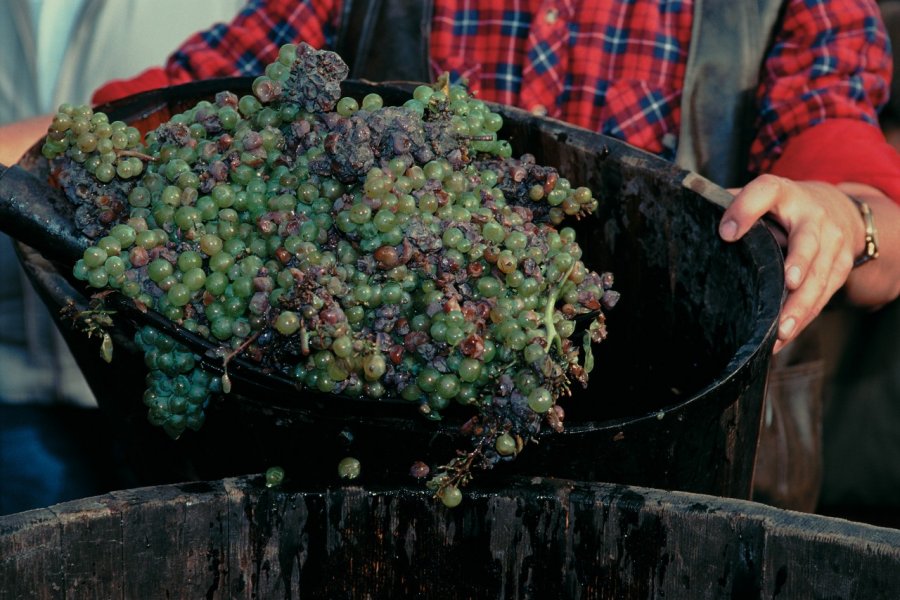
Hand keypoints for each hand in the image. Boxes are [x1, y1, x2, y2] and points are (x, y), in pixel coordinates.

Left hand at [719, 174, 865, 352]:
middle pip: (807, 242)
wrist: (839, 209)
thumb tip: (695, 220)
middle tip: (787, 284)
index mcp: (783, 193)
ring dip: (800, 306)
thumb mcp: (761, 197)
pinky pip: (823, 296)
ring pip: (818, 277)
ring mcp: (832, 243)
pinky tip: (784, 337)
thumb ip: (733, 206)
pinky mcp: (840, 268)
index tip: (727, 233)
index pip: (765, 193)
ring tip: (782, 330)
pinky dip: (804, 318)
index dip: (746, 209)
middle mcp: (813, 217)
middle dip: (799, 263)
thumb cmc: (784, 207)